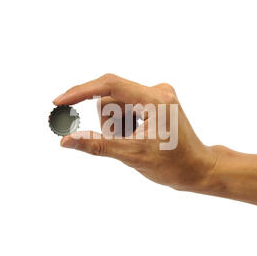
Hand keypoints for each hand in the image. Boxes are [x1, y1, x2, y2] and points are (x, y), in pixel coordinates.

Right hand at [53, 74, 217, 191]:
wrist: (197, 170)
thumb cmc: (172, 165)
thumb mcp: (131, 155)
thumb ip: (96, 145)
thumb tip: (65, 140)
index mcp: (154, 98)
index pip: (108, 85)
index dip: (80, 92)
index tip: (59, 102)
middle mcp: (156, 90)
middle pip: (110, 99)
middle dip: (109, 124)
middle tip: (124, 143)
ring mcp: (156, 95)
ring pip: (115, 105)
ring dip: (116, 127)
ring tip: (135, 143)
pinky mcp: (154, 101)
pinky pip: (125, 108)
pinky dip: (124, 126)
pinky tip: (140, 138)